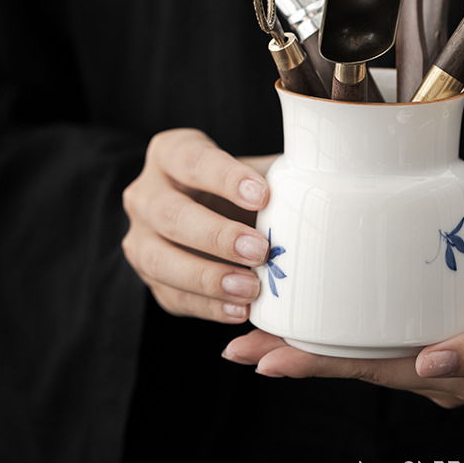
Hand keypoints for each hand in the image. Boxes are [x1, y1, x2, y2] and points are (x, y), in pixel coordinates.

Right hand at [122, 128, 276, 323]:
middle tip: (260, 251)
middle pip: (171, 215)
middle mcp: (144, 194)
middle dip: (217, 236)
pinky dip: (207, 306)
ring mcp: (139, 238)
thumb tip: (324, 182)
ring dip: (208, 278)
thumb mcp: (254, 169)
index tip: (264, 195)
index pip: (194, 161)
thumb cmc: (241, 185)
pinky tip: (239, 309)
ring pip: (159, 260)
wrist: (216, 211)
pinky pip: (171, 296)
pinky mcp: (149, 278)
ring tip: (251, 289)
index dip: (226, 178)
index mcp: (170, 153)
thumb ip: (278, 174)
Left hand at [222, 279, 463, 406]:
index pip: (367, 369)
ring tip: (272, 316)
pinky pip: (396, 317)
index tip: (261, 357)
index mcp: (452, 375)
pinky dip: (360, 308)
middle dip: (297, 348)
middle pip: (355, 357)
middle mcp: (439, 364)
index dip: (313, 362)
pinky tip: (340, 293)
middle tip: (238, 337)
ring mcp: (444, 343)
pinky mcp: (455, 318)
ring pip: (369, 337)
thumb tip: (425, 364)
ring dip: (321, 328)